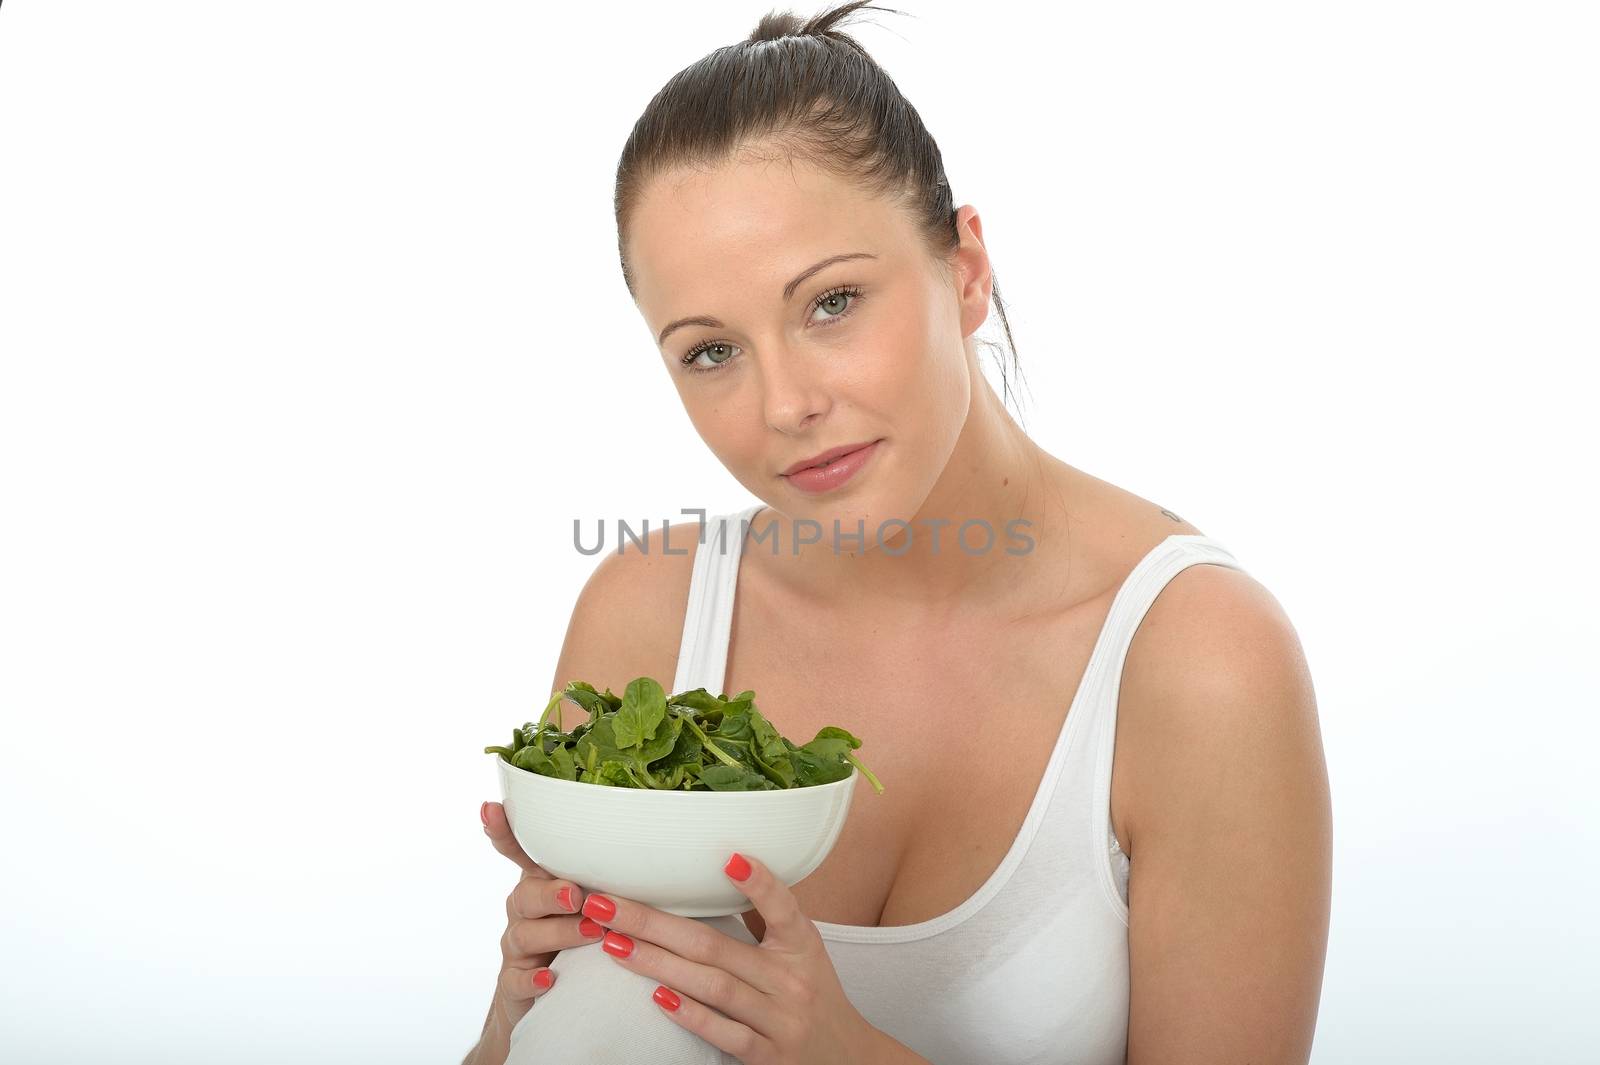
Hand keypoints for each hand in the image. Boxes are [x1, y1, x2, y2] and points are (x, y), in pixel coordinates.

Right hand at [480, 800, 605, 1030]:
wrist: (551, 999)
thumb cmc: (581, 937)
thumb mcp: (593, 902)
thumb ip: (609, 878)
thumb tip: (655, 852)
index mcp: (542, 884)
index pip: (520, 853)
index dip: (503, 831)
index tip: (491, 807)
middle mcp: (525, 911)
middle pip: (525, 893)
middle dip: (550, 892)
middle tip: (576, 894)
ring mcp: (518, 946)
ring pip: (525, 934)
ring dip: (558, 931)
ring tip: (590, 932)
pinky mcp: (515, 982)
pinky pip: (517, 979)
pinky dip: (533, 979)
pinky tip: (550, 979)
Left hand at [580, 851, 881, 1064]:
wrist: (848, 1059)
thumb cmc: (812, 994)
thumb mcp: (801, 952)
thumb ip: (765, 920)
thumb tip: (713, 873)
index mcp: (801, 946)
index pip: (783, 909)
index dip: (759, 883)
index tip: (727, 857)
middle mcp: (792, 981)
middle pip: (715, 946)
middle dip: (654, 923)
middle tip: (607, 904)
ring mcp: (780, 1021)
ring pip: (713, 987)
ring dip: (658, 964)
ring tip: (614, 944)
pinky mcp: (768, 1056)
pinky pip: (724, 1034)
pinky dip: (691, 1015)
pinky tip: (657, 997)